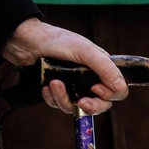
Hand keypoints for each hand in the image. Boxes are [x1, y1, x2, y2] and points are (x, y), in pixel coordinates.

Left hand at [2, 17, 127, 115]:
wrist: (28, 42)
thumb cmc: (58, 41)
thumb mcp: (84, 51)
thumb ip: (104, 68)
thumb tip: (121, 87)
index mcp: (100, 68)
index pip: (116, 90)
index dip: (110, 95)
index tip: (97, 89)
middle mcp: (88, 79)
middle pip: (99, 104)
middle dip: (90, 106)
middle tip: (81, 103)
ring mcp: (73, 86)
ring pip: (76, 107)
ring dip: (64, 99)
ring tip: (54, 84)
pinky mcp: (56, 91)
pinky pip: (58, 104)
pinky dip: (52, 98)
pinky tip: (46, 87)